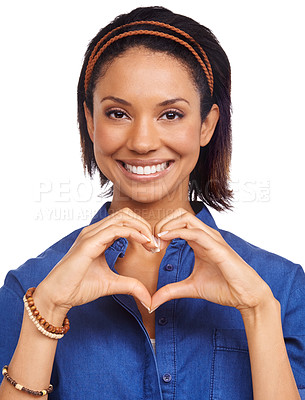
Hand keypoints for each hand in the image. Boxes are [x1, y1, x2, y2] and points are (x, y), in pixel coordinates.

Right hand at [35, 208, 158, 314]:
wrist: (57, 296)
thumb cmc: (78, 287)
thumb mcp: (112, 284)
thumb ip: (131, 285)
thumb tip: (149, 299)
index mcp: (98, 237)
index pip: (124, 221)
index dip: (142, 229)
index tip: (153, 247)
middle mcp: (94, 231)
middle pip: (125, 214)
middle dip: (144, 225)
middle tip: (155, 243)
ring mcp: (90, 234)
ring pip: (122, 218)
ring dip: (141, 228)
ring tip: (151, 244)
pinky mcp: (89, 242)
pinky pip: (116, 229)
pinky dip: (134, 233)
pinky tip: (144, 243)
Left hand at [151, 208, 273, 313]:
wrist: (246, 296)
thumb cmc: (224, 287)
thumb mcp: (190, 288)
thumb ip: (171, 291)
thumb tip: (151, 302)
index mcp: (199, 240)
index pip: (177, 222)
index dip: (160, 229)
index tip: (151, 247)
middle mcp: (205, 235)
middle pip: (179, 214)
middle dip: (161, 223)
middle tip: (152, 241)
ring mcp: (212, 239)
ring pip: (186, 218)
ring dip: (167, 226)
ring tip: (157, 241)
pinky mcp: (217, 247)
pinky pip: (195, 232)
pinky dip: (177, 232)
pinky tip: (165, 239)